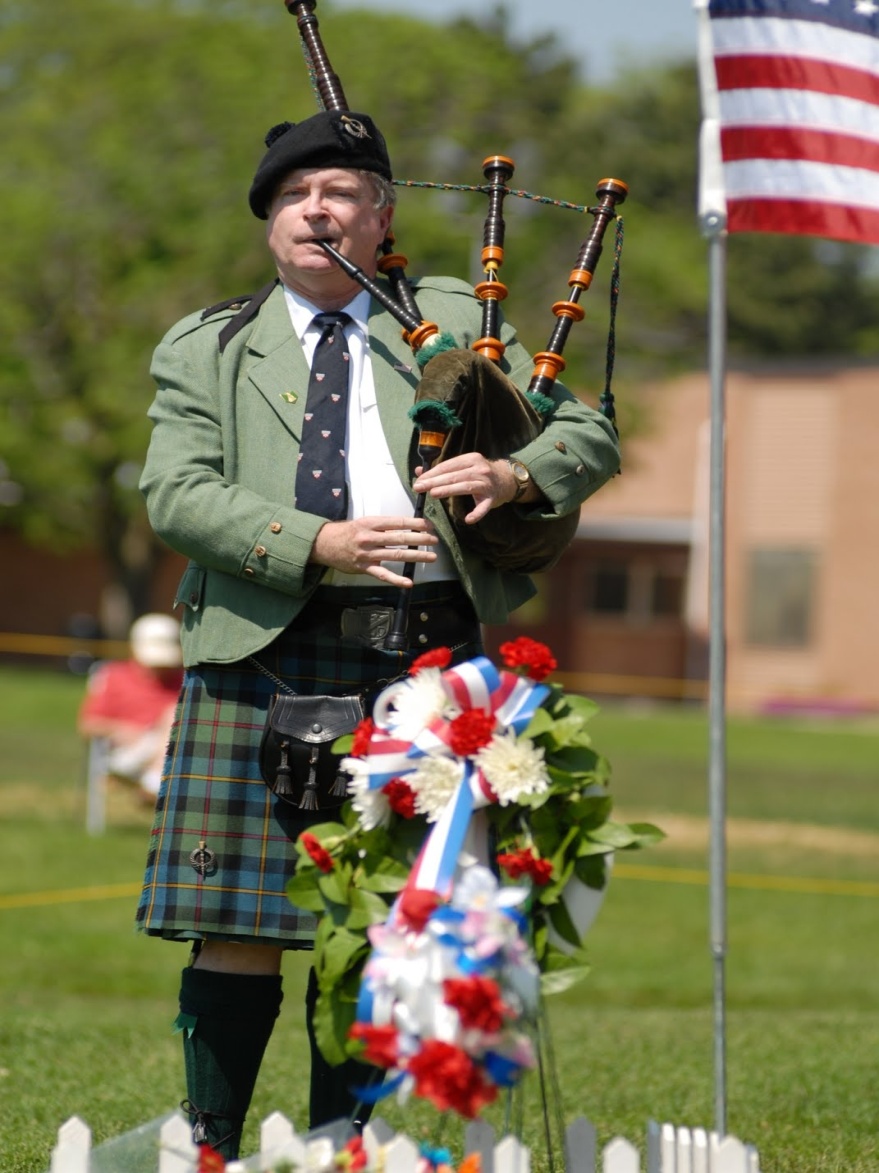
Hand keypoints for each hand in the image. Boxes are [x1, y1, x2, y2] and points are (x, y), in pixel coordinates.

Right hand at [309, 515, 438, 586]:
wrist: (323, 544)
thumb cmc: (347, 532)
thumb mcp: (364, 523)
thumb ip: (383, 526)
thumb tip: (407, 528)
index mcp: (371, 523)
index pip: (398, 522)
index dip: (415, 523)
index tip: (429, 526)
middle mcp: (369, 537)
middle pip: (399, 538)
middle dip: (420, 539)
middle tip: (435, 540)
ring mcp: (367, 554)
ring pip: (395, 555)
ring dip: (415, 556)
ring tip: (431, 556)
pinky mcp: (364, 568)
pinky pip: (382, 575)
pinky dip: (396, 580)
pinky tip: (409, 582)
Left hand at [413, 453, 518, 523]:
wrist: (506, 480)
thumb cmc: (480, 473)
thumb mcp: (464, 467)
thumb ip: (442, 469)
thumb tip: (419, 472)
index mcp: (471, 459)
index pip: (448, 465)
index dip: (432, 473)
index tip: (419, 480)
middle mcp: (480, 469)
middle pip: (454, 475)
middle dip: (435, 481)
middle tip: (419, 487)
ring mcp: (487, 484)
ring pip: (465, 487)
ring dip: (449, 490)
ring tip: (433, 494)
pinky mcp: (492, 498)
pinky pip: (484, 507)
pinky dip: (477, 513)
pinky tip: (468, 519)